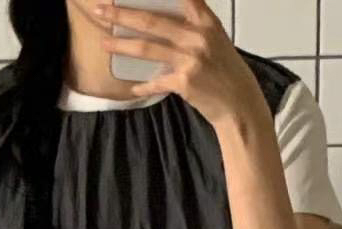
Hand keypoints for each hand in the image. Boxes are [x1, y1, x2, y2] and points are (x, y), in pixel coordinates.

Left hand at [93, 0, 269, 130]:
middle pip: (152, 20)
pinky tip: (132, 87)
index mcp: (206, 21)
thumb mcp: (215, 40)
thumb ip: (194, 26)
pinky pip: (156, 81)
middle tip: (102, 10)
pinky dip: (143, 85)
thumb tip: (164, 21)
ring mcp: (190, 59)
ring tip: (104, 43)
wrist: (239, 105)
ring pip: (147, 48)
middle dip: (123, 15)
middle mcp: (197, 36)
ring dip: (122, 45)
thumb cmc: (226, 72)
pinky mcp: (184, 83)